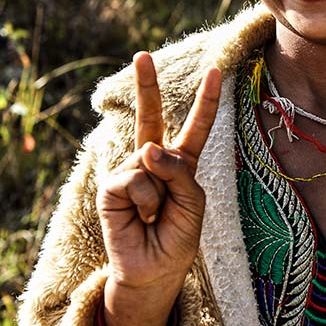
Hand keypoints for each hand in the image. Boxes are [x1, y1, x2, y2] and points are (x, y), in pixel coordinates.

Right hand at [97, 54, 220, 296]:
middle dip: (146, 85)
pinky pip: (133, 179)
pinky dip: (144, 201)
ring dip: (159, 193)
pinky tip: (141, 217)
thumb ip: (178, 171)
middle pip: (150, 116)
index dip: (206, 99)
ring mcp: (130, 170)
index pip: (196, 126)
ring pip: (149, 160)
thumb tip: (146, 148)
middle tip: (141, 55)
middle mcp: (152, 160)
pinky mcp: (111, 186)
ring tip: (155, 215)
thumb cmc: (177, 236)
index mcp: (181, 161)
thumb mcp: (193, 202)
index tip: (214, 68)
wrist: (155, 269)